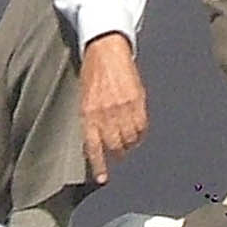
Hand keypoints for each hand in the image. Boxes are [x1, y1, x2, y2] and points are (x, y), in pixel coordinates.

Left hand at [75, 32, 147, 183]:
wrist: (106, 48)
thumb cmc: (92, 72)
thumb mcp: (84, 98)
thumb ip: (90, 119)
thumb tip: (96, 142)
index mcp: (88, 113)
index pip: (94, 147)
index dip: (100, 166)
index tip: (103, 178)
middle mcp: (105, 113)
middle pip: (115, 146)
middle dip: (117, 153)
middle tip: (118, 153)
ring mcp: (123, 107)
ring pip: (130, 139)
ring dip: (129, 144)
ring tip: (128, 140)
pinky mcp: (137, 100)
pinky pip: (142, 126)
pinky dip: (140, 132)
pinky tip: (137, 130)